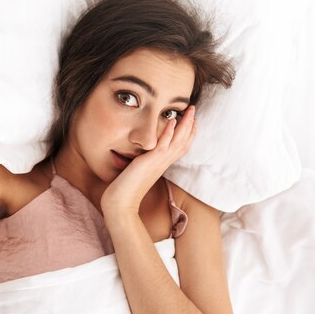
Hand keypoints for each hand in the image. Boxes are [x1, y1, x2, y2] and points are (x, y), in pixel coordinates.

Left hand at [100, 105, 196, 221]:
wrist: (121, 204)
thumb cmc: (126, 190)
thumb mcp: (138, 171)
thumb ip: (143, 162)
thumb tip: (139, 155)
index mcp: (162, 164)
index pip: (180, 147)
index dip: (188, 133)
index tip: (192, 121)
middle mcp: (164, 163)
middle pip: (184, 141)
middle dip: (190, 124)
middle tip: (194, 109)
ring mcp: (159, 162)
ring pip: (178, 141)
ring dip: (185, 124)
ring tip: (189, 110)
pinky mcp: (150, 162)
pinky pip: (163, 145)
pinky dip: (169, 132)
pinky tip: (172, 120)